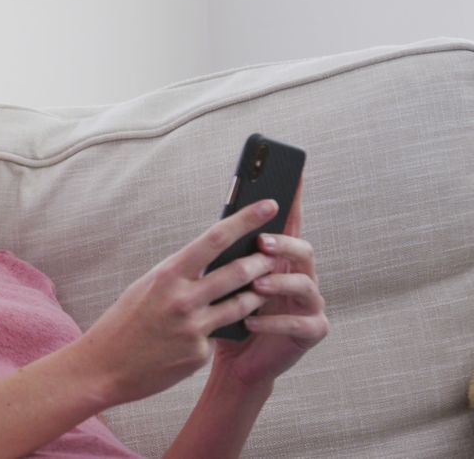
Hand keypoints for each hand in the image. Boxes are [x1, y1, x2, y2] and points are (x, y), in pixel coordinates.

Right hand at [74, 198, 286, 405]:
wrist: (103, 367)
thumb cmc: (124, 322)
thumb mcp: (147, 287)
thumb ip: (180, 275)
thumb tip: (211, 259)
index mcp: (168, 275)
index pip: (215, 239)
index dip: (245, 220)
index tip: (268, 205)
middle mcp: (183, 299)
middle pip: (238, 272)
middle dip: (262, 261)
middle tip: (275, 255)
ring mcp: (193, 328)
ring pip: (241, 305)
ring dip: (256, 295)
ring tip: (262, 289)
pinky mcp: (199, 354)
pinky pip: (219, 335)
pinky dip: (219, 331)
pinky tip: (209, 332)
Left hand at [211, 180, 328, 387]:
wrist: (235, 361)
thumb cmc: (227, 315)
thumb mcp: (224, 280)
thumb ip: (229, 254)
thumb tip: (222, 221)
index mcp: (281, 260)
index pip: (290, 223)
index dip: (294, 199)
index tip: (294, 173)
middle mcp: (301, 277)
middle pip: (303, 250)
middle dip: (284, 244)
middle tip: (262, 242)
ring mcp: (310, 304)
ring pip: (305, 285)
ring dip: (279, 283)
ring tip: (255, 285)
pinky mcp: (311, 332)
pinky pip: (298, 324)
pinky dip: (272, 321)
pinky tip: (250, 321)